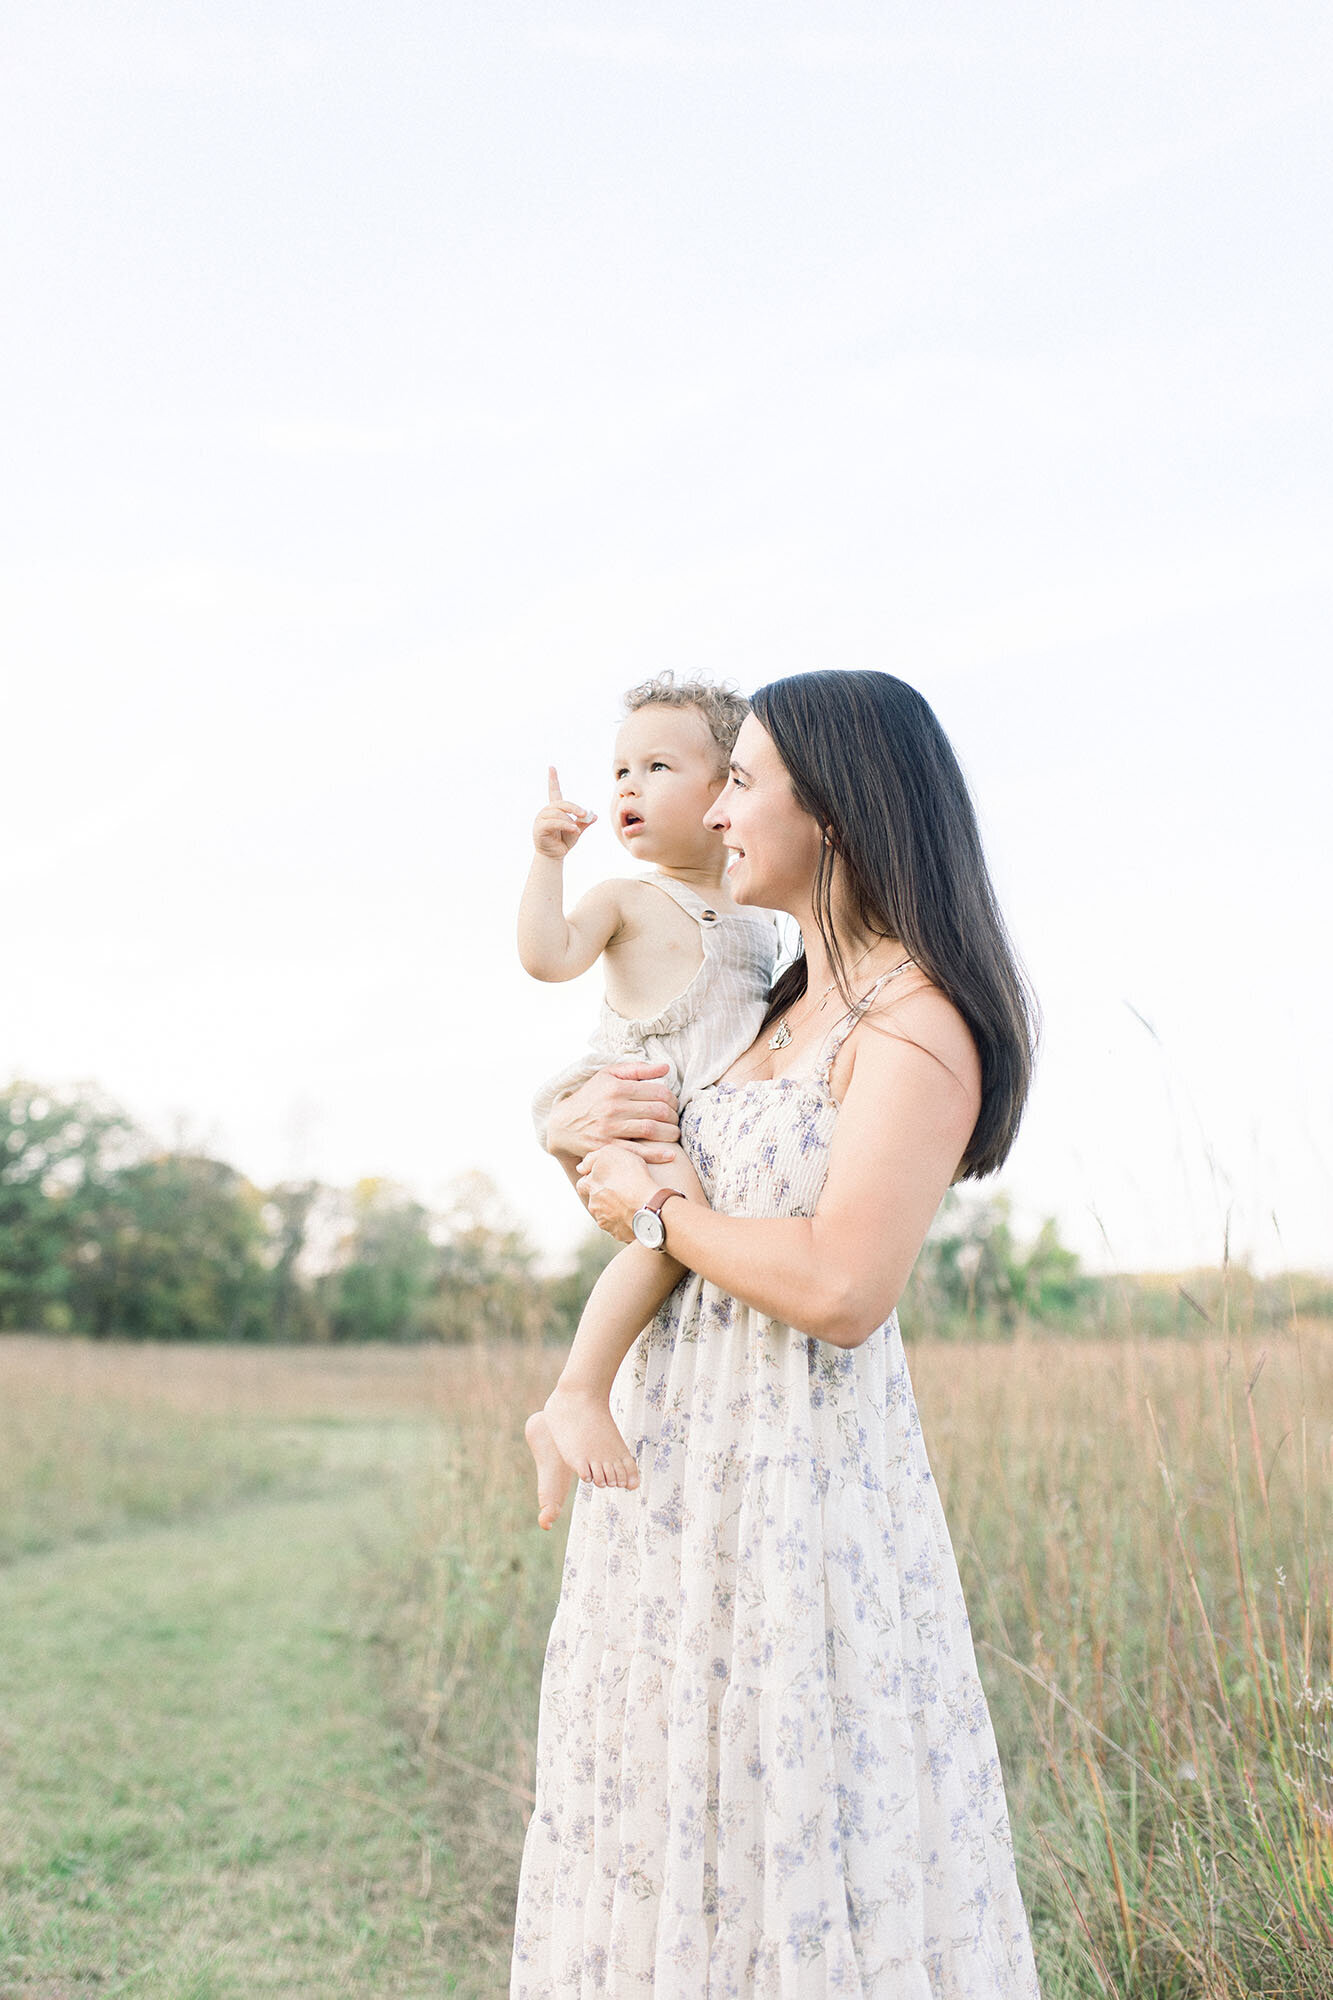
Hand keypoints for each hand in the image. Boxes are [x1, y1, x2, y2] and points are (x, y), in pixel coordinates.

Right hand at [533, 765, 596, 859]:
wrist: (554, 855)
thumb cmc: (564, 841)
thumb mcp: (577, 830)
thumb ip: (584, 822)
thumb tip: (594, 815)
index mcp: (555, 809)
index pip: (554, 791)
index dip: (553, 779)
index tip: (552, 767)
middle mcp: (546, 811)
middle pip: (561, 803)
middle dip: (574, 808)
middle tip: (584, 814)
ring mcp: (541, 819)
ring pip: (558, 813)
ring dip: (569, 821)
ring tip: (576, 829)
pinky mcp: (539, 828)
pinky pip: (554, 823)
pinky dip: (566, 826)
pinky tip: (574, 830)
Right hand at [546, 1061, 680, 1163]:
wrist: (562, 1124)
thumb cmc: (590, 1097)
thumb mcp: (608, 1076)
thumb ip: (637, 1069)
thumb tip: (665, 1067)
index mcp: (616, 1087)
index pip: (657, 1092)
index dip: (672, 1100)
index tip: (673, 1105)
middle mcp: (613, 1106)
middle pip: (657, 1111)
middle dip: (673, 1117)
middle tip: (675, 1120)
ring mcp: (609, 1128)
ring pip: (651, 1130)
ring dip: (670, 1134)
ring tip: (674, 1134)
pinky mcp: (606, 1147)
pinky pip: (637, 1152)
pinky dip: (657, 1154)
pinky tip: (670, 1154)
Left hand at [575, 1145, 656, 1240]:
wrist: (649, 1204)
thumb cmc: (632, 1176)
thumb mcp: (611, 1153)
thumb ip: (592, 1158)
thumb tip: (581, 1167)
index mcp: (590, 1187)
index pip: (583, 1184)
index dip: (593, 1180)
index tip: (605, 1178)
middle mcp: (594, 1206)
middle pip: (595, 1201)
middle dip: (604, 1197)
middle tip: (622, 1190)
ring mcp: (605, 1221)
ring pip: (606, 1215)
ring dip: (615, 1210)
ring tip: (632, 1203)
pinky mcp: (618, 1233)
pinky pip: (619, 1227)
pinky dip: (625, 1222)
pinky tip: (637, 1214)